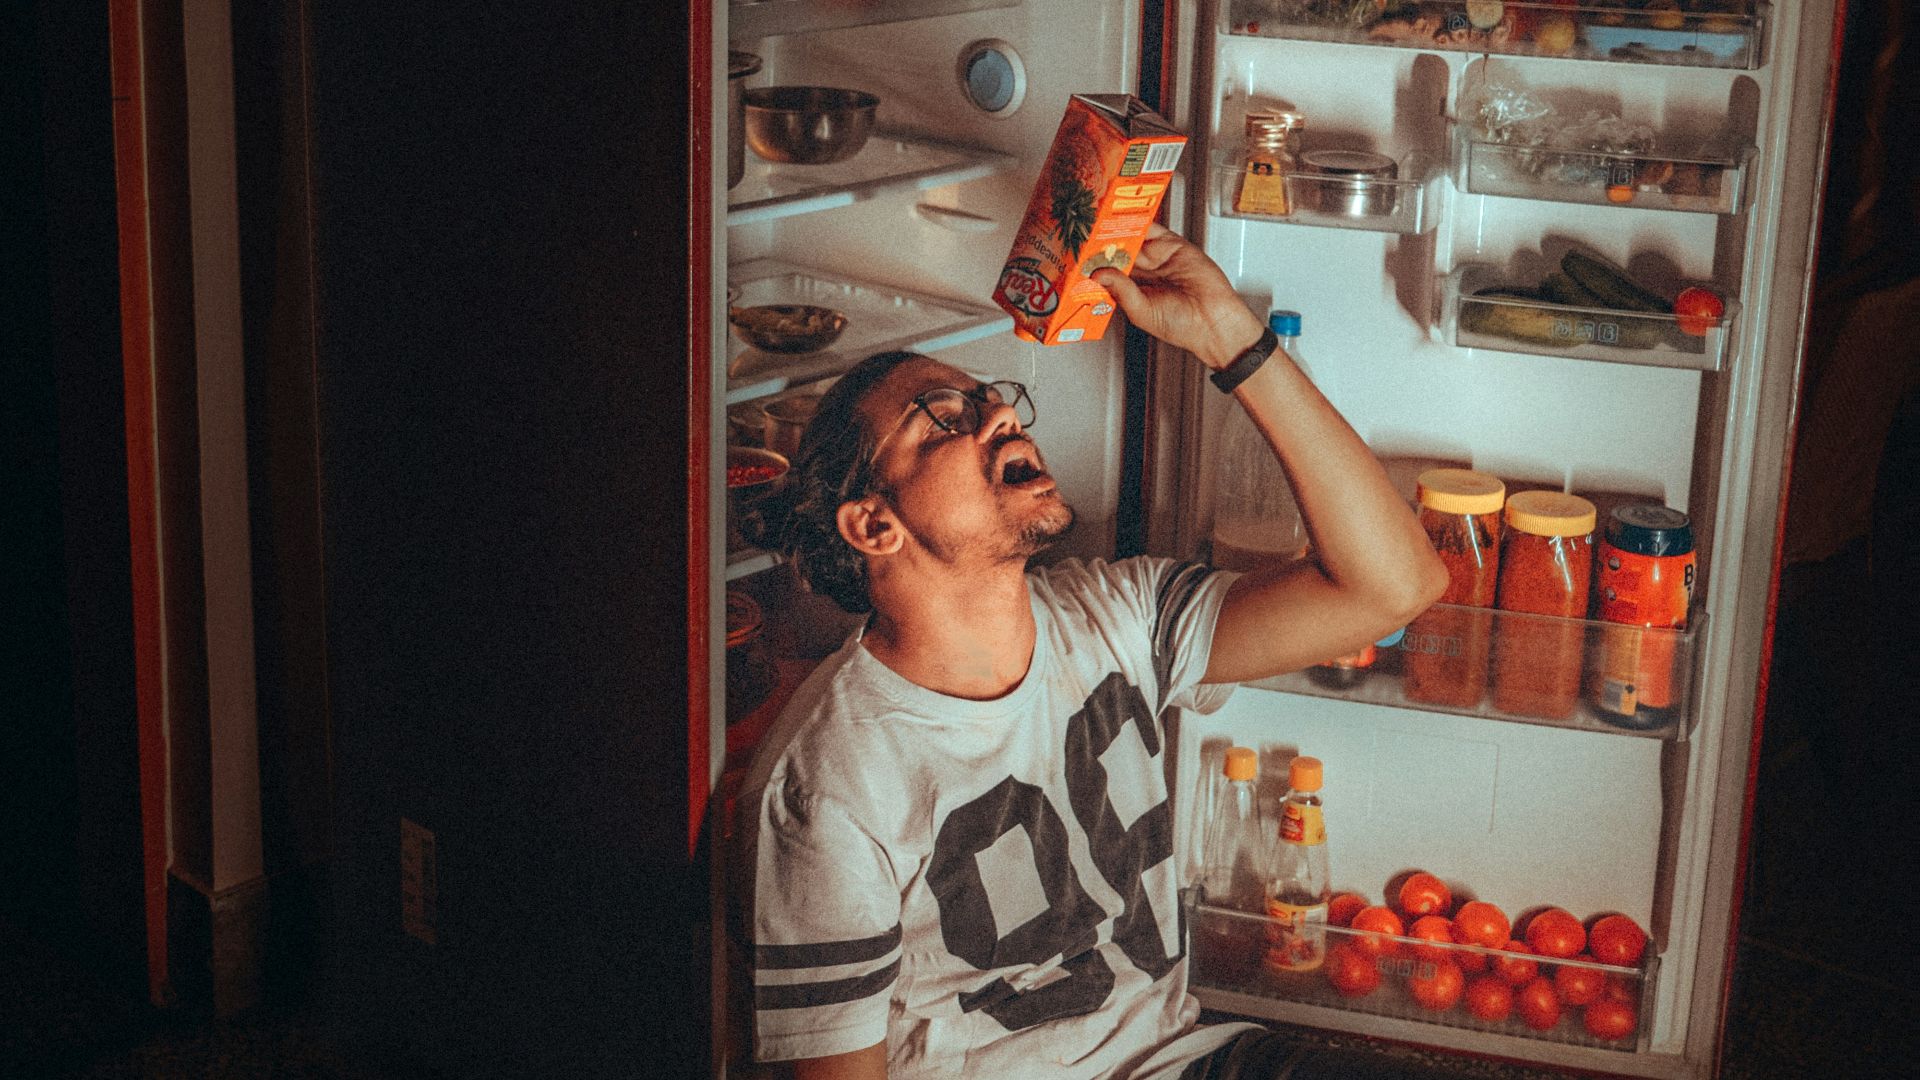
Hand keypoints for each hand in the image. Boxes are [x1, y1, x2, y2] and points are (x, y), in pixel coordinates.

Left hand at [1091, 224, 1264, 369]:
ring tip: (1100, 221)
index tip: (1077, 257)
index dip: (1093, 264)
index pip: (1107, 273)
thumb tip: (1099, 274)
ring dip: (1118, 230)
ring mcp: (1158, 258)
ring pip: (1133, 238)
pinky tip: (1126, 216)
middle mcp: (1144, 274)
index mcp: (1132, 292)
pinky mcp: (1173, 246)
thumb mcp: (1142, 311)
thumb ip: (1121, 291)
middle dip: (1102, 244)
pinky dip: (1141, 220)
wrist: (1213, 321)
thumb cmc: (1182, 326)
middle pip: (1117, 252)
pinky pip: (1155, 229)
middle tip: (1084, 233)